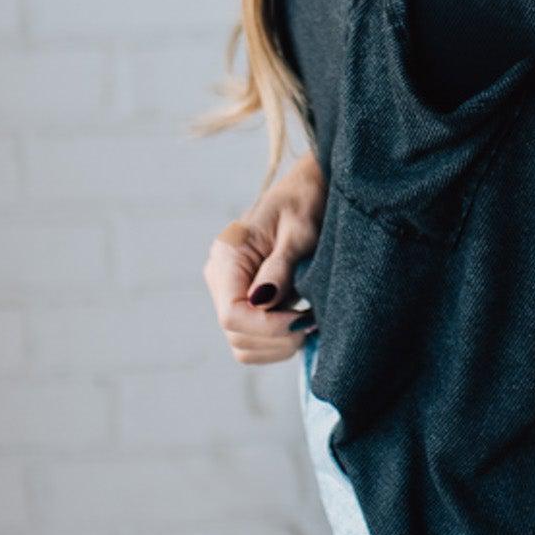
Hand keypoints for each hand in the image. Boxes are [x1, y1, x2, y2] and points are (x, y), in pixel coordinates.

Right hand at [202, 152, 326, 365]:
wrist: (308, 190)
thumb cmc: (304, 202)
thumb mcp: (299, 231)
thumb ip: (280, 266)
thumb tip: (262, 302)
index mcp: (227, 257)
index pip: (231, 314)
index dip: (267, 327)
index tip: (303, 319)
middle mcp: (221, 278)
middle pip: (236, 334)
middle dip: (276, 338)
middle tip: (313, 321)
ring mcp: (230, 292)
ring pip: (243, 344)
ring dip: (278, 344)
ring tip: (310, 321)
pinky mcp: (246, 301)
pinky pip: (253, 339)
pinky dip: (277, 342)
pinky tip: (301, 321)